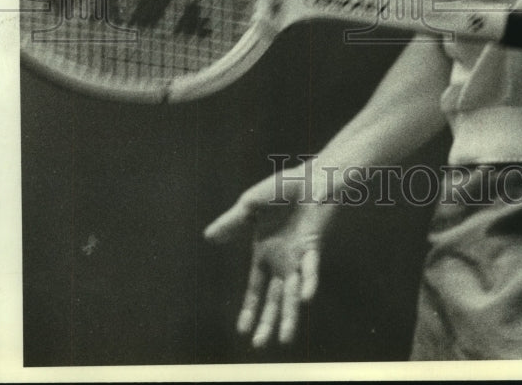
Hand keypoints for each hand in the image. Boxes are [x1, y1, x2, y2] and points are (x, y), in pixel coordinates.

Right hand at [204, 165, 330, 347]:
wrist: (312, 176)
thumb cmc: (283, 188)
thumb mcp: (251, 205)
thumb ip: (233, 222)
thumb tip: (208, 237)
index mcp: (266, 251)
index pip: (256, 287)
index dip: (250, 307)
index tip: (242, 330)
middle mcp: (283, 259)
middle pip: (275, 298)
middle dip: (268, 321)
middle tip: (259, 345)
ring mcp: (299, 255)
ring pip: (293, 292)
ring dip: (290, 314)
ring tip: (285, 339)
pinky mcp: (313, 246)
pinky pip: (311, 268)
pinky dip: (309, 282)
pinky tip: (305, 297)